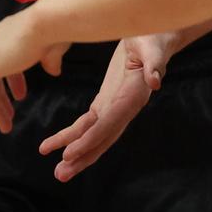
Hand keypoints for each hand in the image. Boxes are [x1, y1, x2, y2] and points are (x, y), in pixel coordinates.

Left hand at [0, 5, 68, 134]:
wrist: (46, 24)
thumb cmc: (53, 33)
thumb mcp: (52, 50)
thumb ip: (49, 61)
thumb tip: (53, 71)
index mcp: (5, 34)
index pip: (5, 60)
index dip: (13, 80)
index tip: (20, 96)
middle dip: (2, 98)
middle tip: (10, 116)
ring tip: (5, 127)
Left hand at [38, 34, 168, 179]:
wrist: (153, 36)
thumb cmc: (152, 37)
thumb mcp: (153, 46)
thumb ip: (155, 64)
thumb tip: (155, 82)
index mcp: (133, 97)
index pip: (108, 124)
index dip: (90, 140)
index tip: (70, 154)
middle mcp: (124, 109)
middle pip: (101, 139)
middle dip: (81, 158)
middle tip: (60, 175)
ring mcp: (114, 108)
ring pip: (92, 136)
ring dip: (74, 153)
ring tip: (58, 170)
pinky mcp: (106, 102)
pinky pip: (87, 123)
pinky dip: (71, 135)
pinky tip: (56, 146)